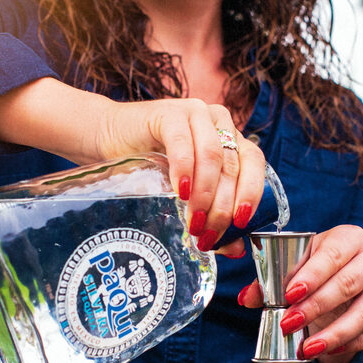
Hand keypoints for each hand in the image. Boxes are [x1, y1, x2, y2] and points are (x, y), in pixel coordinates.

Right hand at [92, 97, 264, 255]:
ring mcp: (195, 113)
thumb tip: (236, 250)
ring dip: (205, 194)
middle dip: (221, 206)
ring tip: (193, 221)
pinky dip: (184, 171)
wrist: (108, 137)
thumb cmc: (149, 165)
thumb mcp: (186, 193)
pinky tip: (180, 192)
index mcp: (230, 137)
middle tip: (206, 234)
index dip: (251, 192)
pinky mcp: (169, 113)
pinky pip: (182, 144)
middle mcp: (218, 121)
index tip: (241, 222)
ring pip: (212, 156)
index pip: (253, 162)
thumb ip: (213, 217)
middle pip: (231, 166)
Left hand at [237, 225, 362, 362]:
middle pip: (349, 282)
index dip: (312, 275)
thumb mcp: (295, 268)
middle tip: (289, 323)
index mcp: (349, 237)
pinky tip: (327, 350)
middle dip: (317, 306)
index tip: (290, 294)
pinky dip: (350, 343)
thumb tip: (247, 298)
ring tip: (308, 348)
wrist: (343, 282)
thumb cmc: (315, 271)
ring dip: (334, 333)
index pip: (333, 253)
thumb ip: (269, 281)